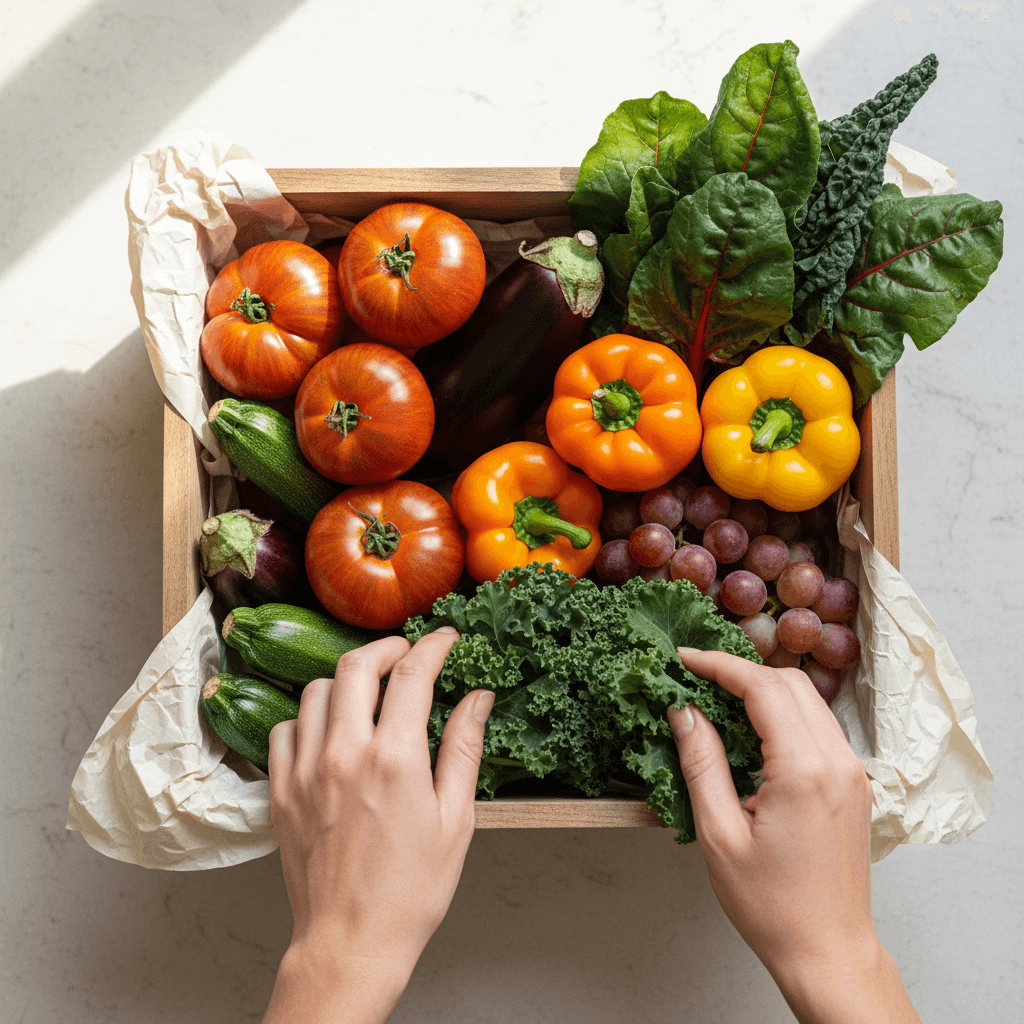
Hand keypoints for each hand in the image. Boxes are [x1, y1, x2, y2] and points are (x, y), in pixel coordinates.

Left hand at [262, 629, 493, 1023]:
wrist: (351, 942)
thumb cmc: (411, 890)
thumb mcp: (456, 819)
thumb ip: (464, 749)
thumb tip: (479, 698)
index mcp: (395, 758)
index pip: (413, 673)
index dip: (435, 646)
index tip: (448, 639)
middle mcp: (344, 753)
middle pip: (357, 666)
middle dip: (387, 648)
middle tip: (407, 653)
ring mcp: (306, 770)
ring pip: (316, 691)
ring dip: (346, 680)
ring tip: (368, 691)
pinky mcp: (281, 791)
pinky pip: (284, 728)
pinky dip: (307, 716)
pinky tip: (328, 730)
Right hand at [669, 649, 920, 1023]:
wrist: (828, 951)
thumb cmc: (772, 905)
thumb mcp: (719, 833)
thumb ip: (702, 762)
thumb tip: (684, 711)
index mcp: (804, 771)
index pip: (761, 688)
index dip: (718, 665)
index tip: (683, 659)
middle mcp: (837, 761)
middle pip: (789, 682)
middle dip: (740, 670)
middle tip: (695, 675)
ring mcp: (852, 771)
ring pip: (807, 699)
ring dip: (762, 688)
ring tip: (717, 697)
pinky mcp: (853, 783)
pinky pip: (817, 725)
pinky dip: (783, 712)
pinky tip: (751, 728)